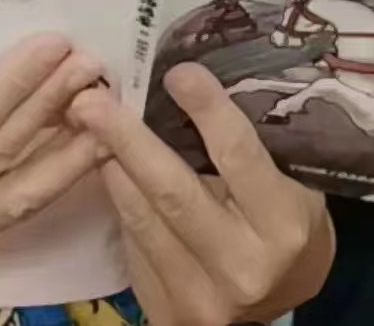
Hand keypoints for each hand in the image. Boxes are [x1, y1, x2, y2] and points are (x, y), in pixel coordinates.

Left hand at [71, 64, 333, 325]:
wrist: (281, 299)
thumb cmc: (287, 220)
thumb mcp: (289, 179)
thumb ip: (249, 142)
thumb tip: (190, 80)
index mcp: (283, 223)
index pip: (238, 155)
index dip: (206, 110)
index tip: (177, 71)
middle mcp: (243, 266)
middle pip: (174, 193)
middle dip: (128, 140)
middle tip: (91, 100)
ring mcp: (203, 297)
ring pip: (143, 220)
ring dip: (110, 166)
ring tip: (85, 123)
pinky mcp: (170, 313)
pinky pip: (133, 245)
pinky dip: (117, 200)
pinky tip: (104, 166)